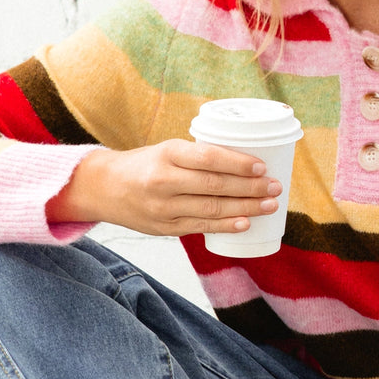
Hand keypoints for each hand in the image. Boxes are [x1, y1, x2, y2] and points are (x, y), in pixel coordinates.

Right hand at [46, 140, 281, 236]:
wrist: (103, 188)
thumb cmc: (144, 165)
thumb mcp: (166, 150)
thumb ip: (198, 157)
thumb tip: (245, 164)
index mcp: (166, 154)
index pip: (208, 158)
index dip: (238, 163)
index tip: (262, 166)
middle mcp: (164, 181)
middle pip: (215, 186)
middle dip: (250, 187)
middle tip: (275, 187)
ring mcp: (163, 208)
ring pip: (212, 209)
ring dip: (246, 208)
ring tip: (270, 205)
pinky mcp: (164, 228)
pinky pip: (201, 227)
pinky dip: (226, 226)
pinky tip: (246, 224)